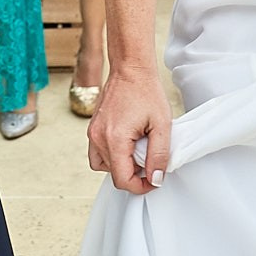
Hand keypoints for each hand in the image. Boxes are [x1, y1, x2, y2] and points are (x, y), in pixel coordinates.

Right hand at [88, 67, 169, 193]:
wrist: (130, 69)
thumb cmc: (146, 92)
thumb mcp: (162, 125)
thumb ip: (159, 155)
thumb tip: (155, 179)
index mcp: (115, 138)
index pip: (122, 179)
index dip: (140, 186)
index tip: (153, 180)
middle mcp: (98, 138)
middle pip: (113, 174)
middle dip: (133, 174)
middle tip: (150, 160)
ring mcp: (93, 133)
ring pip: (103, 166)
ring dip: (121, 167)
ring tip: (138, 153)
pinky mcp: (92, 129)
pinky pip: (98, 154)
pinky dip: (112, 157)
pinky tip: (127, 146)